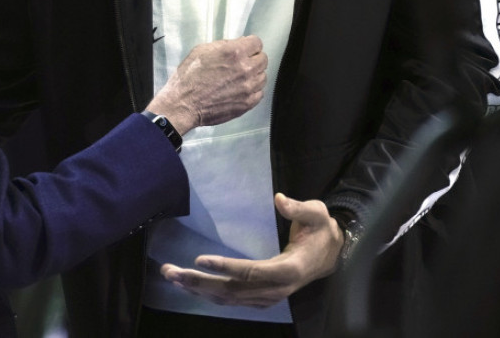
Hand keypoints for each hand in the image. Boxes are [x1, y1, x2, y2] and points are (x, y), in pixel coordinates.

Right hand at [147, 34, 266, 134]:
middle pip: (263, 59)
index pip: (257, 43)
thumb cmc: (188, 76)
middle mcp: (245, 69)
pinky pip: (259, 93)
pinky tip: (240, 90)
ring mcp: (248, 87)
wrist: (183, 104)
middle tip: (241, 64)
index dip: (250, 45)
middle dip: (253, 59)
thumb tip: (239, 43)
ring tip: (240, 78)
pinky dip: (252, 90)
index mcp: (234, 53)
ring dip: (254, 75)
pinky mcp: (247, 103)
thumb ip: (223, 45)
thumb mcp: (201, 51)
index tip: (245, 49)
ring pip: (263, 76)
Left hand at [159, 194, 343, 306]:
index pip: (253, 272)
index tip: (200, 259)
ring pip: (228, 298)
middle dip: (199, 281)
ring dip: (197, 288)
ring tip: (171, 275)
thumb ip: (299, 208)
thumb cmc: (320, 231)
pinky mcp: (260, 299)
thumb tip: (279, 199)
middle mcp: (276, 289)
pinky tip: (189, 285)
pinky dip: (208, 293)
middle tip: (171, 270)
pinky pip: (231, 300)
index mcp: (289, 269)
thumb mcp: (317, 214)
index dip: (227, 267)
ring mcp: (267, 297)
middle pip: (233, 290)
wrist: (329, 256)